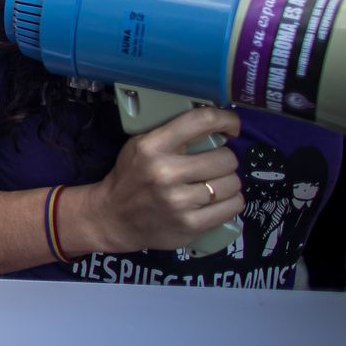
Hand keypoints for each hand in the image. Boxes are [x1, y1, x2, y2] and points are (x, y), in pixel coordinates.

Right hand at [70, 107, 244, 253]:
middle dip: (224, 160)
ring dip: (228, 182)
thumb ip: (172, 135)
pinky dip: (231, 202)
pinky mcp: (190, 225)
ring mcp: (178, 202)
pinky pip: (233, 207)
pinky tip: (217, 201)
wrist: (112, 218)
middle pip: (225, 158)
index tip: (232, 126)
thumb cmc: (131, 177)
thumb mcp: (140, 146)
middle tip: (214, 165)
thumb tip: (216, 126)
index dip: (226, 120)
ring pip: (232, 184)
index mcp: (152, 147)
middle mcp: (165, 173)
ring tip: (214, 184)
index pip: (201, 121)